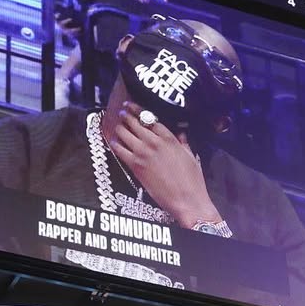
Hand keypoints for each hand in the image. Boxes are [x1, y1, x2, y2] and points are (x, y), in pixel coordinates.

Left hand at [104, 102, 222, 226]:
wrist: (186, 199)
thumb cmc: (192, 180)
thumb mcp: (191, 156)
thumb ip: (184, 143)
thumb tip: (181, 134)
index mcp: (169, 138)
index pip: (150, 118)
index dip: (138, 110)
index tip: (132, 106)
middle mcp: (154, 142)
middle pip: (134, 122)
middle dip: (126, 116)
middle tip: (122, 112)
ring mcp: (143, 153)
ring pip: (124, 133)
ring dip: (119, 127)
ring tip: (116, 125)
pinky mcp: (136, 165)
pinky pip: (120, 150)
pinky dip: (115, 144)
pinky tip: (113, 142)